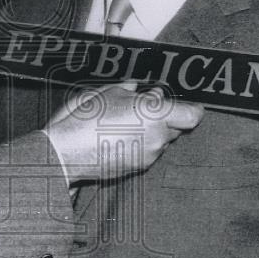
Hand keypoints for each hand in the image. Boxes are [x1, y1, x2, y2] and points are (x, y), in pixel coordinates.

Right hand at [44, 83, 203, 184]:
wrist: (66, 152)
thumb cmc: (85, 119)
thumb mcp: (109, 93)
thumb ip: (132, 91)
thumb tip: (140, 90)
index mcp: (155, 115)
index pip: (193, 116)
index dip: (192, 108)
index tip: (185, 103)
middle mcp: (158, 138)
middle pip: (177, 127)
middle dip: (166, 117)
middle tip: (145, 106)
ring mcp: (149, 155)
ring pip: (162, 140)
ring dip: (152, 131)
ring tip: (127, 121)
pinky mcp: (138, 167)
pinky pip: (148, 151)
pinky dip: (140, 143)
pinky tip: (119, 135)